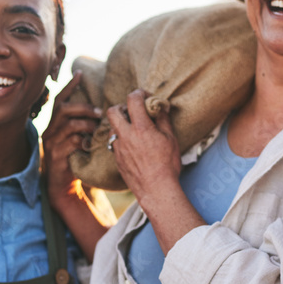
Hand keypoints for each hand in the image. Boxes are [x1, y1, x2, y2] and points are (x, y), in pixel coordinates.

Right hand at [42, 71, 101, 206]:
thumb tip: (103, 108)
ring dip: (87, 125)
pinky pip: (71, 142)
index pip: (60, 99)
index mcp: (55, 122)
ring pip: (69, 125)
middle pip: (63, 109)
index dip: (69, 85)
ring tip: (98, 129)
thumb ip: (84, 122)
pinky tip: (91, 145)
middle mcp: (50, 130)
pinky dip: (84, 141)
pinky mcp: (57, 155)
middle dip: (83, 107)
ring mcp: (52, 143)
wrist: (63, 183)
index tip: (80, 72)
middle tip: (99, 112)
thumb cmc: (75, 156)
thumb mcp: (79, 136)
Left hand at [105, 89, 182, 203]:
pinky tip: (133, 145)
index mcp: (141, 128)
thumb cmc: (167, 165)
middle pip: (112, 111)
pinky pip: (114, 143)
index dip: (139, 93)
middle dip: (121, 106)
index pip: (133, 100)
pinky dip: (122, 139)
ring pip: (112, 127)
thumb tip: (161, 106)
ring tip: (134, 129)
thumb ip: (163, 120)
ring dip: (120, 124)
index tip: (145, 97)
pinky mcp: (117, 159)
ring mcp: (118, 148)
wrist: (156, 190)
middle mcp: (126, 136)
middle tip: (133, 111)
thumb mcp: (170, 139)